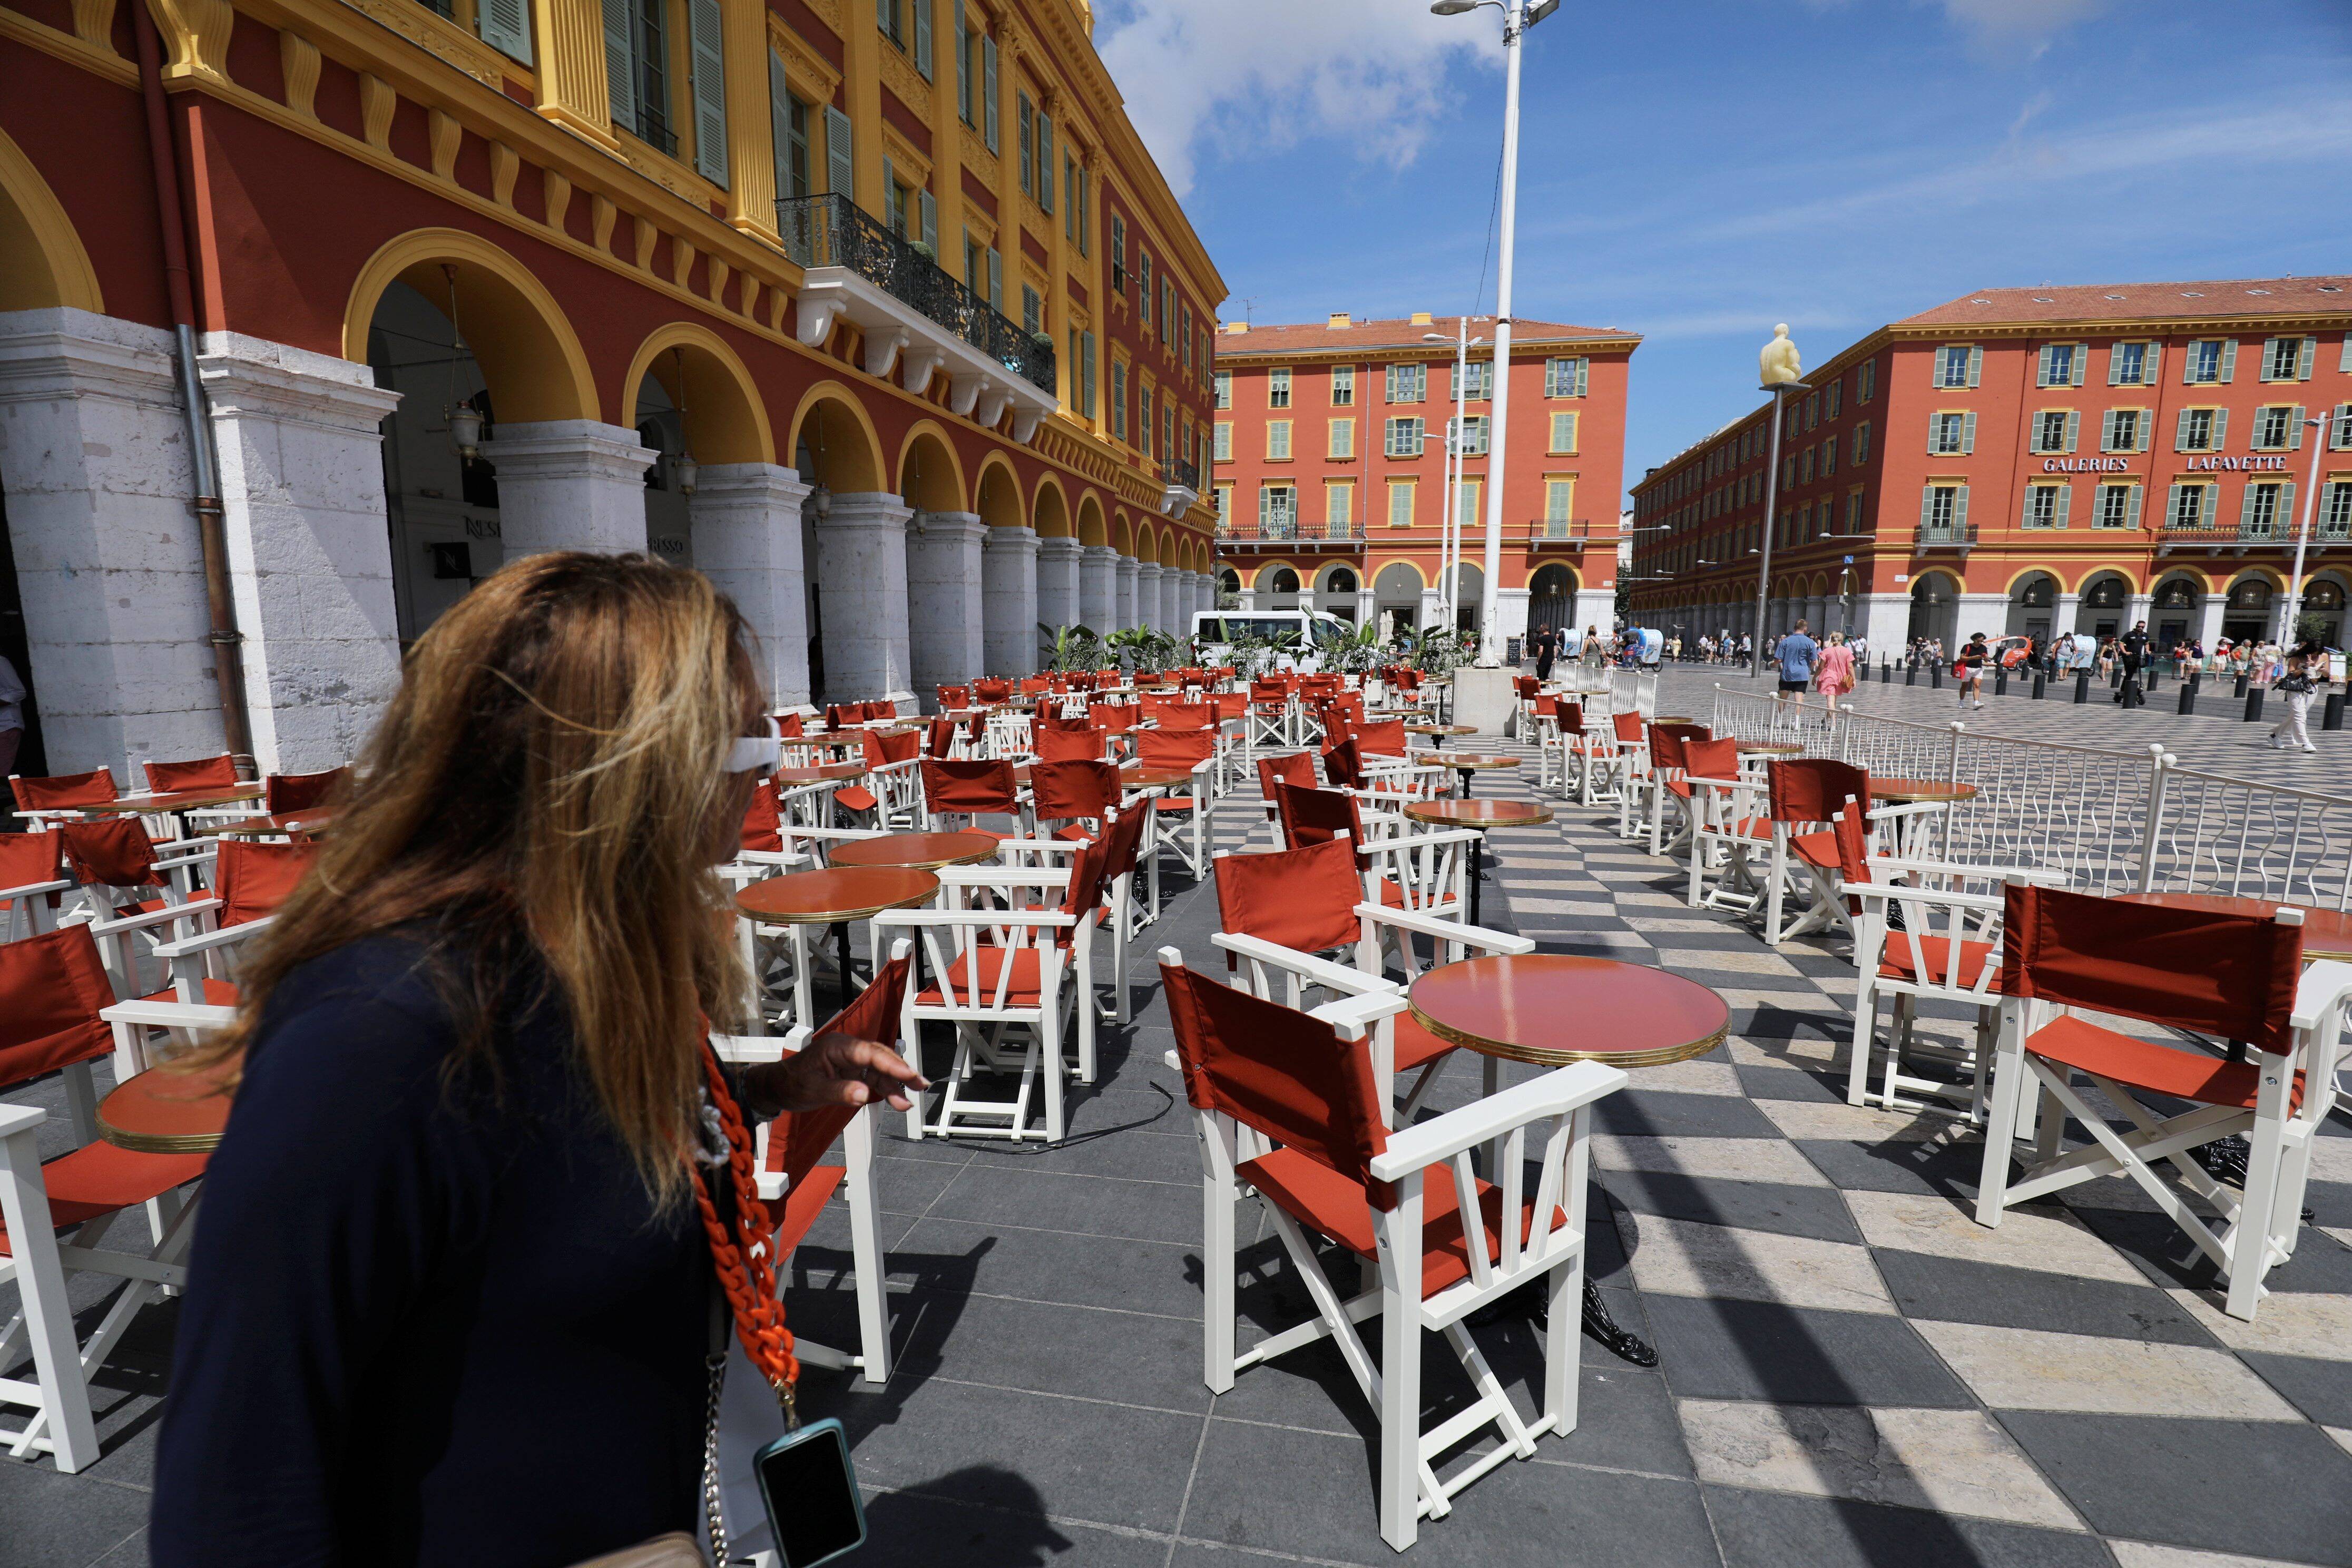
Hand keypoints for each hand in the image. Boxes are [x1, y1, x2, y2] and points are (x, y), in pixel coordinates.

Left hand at [753, 1033, 927, 1114]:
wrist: (778, 1087)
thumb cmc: (791, 1083)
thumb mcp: (814, 1090)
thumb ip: (841, 1091)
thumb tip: (865, 1094)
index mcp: (837, 1047)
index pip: (870, 1053)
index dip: (892, 1064)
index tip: (908, 1074)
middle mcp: (847, 1050)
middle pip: (880, 1058)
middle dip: (901, 1072)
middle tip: (919, 1085)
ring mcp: (851, 1061)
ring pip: (879, 1070)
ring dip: (894, 1085)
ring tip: (907, 1102)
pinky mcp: (852, 1072)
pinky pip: (872, 1078)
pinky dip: (884, 1089)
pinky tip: (895, 1099)